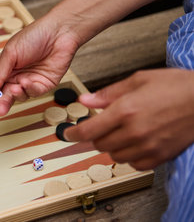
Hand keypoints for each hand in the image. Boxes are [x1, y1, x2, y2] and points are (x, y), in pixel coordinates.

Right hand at [0, 17, 80, 118]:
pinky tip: (28, 82)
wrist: (59, 31)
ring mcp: (30, 82)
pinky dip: (30, 89)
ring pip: (19, 97)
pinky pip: (35, 92)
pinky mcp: (44, 85)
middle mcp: (16, 77)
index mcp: (5, 69)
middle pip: (4, 96)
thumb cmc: (34, 36)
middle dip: (0, 104)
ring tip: (15, 89)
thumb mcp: (10, 53)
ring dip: (16, 96)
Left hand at [64, 69, 193, 169]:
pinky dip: (128, 156)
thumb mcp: (139, 80)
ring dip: (111, 145)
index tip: (66, 135)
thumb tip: (85, 100)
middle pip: (99, 144)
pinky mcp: (160, 156)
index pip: (88, 130)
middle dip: (94, 136)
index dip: (72, 135)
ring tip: (121, 131)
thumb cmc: (176, 86)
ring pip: (114, 155)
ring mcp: (148, 146)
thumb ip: (108, 93)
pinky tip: (134, 142)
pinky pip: (133, 164)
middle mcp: (134, 131)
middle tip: (100, 126)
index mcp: (125, 110)